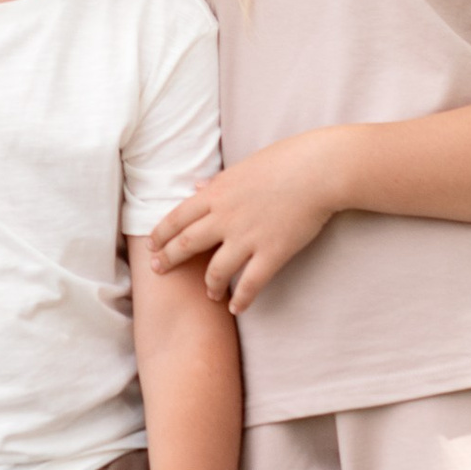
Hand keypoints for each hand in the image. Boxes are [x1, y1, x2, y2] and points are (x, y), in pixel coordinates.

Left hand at [148, 133, 344, 311]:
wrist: (318, 170)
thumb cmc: (285, 161)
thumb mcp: (243, 167)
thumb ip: (217, 182)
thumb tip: (197, 187)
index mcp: (216, 194)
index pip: (177, 218)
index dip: (161, 234)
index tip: (152, 245)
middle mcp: (225, 218)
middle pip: (186, 244)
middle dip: (168, 260)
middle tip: (159, 270)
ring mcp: (247, 237)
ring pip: (215, 270)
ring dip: (208, 285)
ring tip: (209, 294)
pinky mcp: (271, 253)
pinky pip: (250, 284)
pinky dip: (240, 299)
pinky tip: (235, 308)